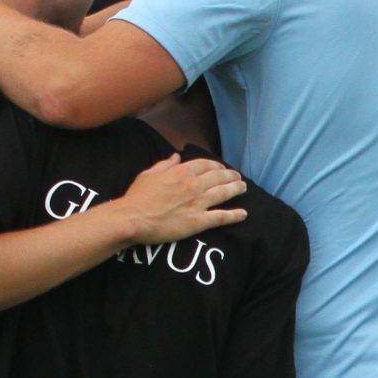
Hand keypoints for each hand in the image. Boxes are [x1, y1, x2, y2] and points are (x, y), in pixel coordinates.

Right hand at [113, 155, 247, 243]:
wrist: (133, 218)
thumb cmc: (138, 197)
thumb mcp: (149, 174)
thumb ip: (165, 164)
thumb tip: (175, 156)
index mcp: (181, 172)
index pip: (206, 164)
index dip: (217, 165)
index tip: (221, 168)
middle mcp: (193, 185)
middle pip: (219, 177)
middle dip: (230, 175)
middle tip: (237, 177)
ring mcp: (198, 203)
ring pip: (224, 193)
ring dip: (236, 189)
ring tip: (243, 188)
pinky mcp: (198, 221)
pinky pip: (221, 217)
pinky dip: (234, 215)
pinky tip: (243, 214)